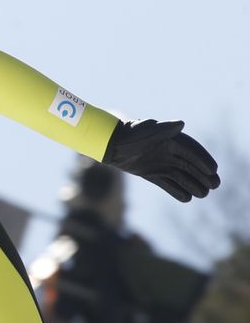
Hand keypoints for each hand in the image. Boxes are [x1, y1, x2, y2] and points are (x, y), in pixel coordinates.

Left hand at [102, 119, 219, 201]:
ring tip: (204, 194)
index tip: (214, 169)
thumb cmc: (127, 134)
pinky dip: (176, 190)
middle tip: (215, 186)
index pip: (191, 150)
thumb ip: (162, 129)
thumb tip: (181, 123)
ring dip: (192, 184)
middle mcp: (167, 151)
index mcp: (169, 139)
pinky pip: (167, 183)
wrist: (108, 144)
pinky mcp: (149, 172)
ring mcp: (159, 162)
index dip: (203, 159)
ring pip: (180, 175)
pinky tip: (187, 199)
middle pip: (189, 164)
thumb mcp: (145, 131)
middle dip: (203, 174)